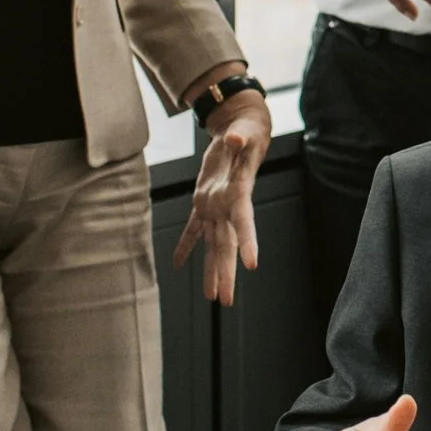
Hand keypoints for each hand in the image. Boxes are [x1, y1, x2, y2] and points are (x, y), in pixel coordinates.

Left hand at [172, 84, 272, 306]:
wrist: (241, 132)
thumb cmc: (247, 131)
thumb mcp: (245, 131)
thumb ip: (239, 138)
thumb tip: (234, 138)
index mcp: (240, 192)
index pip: (245, 222)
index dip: (248, 242)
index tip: (252, 265)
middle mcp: (229, 206)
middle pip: (227, 244)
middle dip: (226, 273)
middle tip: (225, 300)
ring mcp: (217, 207)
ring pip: (213, 244)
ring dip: (211, 270)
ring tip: (211, 296)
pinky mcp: (204, 202)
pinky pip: (194, 229)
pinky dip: (186, 245)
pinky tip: (178, 263)